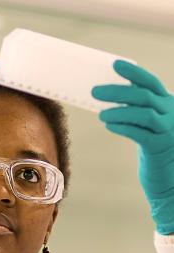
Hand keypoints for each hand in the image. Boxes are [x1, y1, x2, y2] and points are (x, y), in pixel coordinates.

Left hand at [91, 60, 173, 234]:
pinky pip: (140, 133)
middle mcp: (171, 113)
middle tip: (95, 92)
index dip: (133, 73)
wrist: (168, 178)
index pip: (150, 82)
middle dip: (117, 92)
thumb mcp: (147, 127)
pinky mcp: (161, 146)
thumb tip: (105, 100)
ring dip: (119, 111)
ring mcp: (168, 129)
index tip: (114, 65)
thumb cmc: (152, 150)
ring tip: (101, 114)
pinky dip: (123, 127)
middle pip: (143, 96)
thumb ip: (135, 113)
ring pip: (143, 113)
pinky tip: (109, 126)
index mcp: (167, 104)